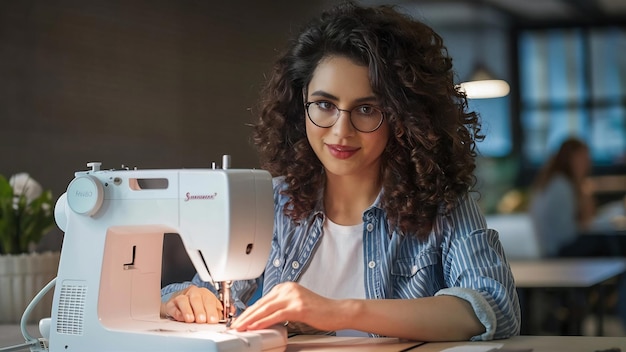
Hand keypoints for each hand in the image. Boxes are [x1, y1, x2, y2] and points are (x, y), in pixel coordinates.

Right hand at [161, 285, 222, 322]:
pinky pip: (173, 307)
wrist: (179, 303)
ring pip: (184, 300)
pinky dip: (177, 313)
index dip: (211, 310)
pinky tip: (181, 318)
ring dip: (187, 310)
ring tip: (190, 319)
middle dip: (200, 310)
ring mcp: (181, 297)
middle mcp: (193, 293)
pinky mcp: (171, 304)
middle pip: (196, 299)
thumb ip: (220, 311)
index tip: (213, 320)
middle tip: (202, 320)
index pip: (209, 300)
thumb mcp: (211, 308)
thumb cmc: (198, 306)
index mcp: (205, 294)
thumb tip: (232, 311)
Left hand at [229, 282, 344, 331]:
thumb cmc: (319, 311)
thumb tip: (264, 318)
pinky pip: (276, 315)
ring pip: (266, 309)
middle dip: (246, 316)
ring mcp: (293, 296)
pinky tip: (255, 327)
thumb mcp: (296, 305)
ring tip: (241, 327)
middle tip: (235, 325)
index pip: (262, 300)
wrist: (337, 311)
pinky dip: (263, 322)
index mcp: (286, 287)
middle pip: (261, 303)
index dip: (249, 311)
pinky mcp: (298, 306)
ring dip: (251, 320)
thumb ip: (281, 308)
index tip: (240, 320)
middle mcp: (288, 288)